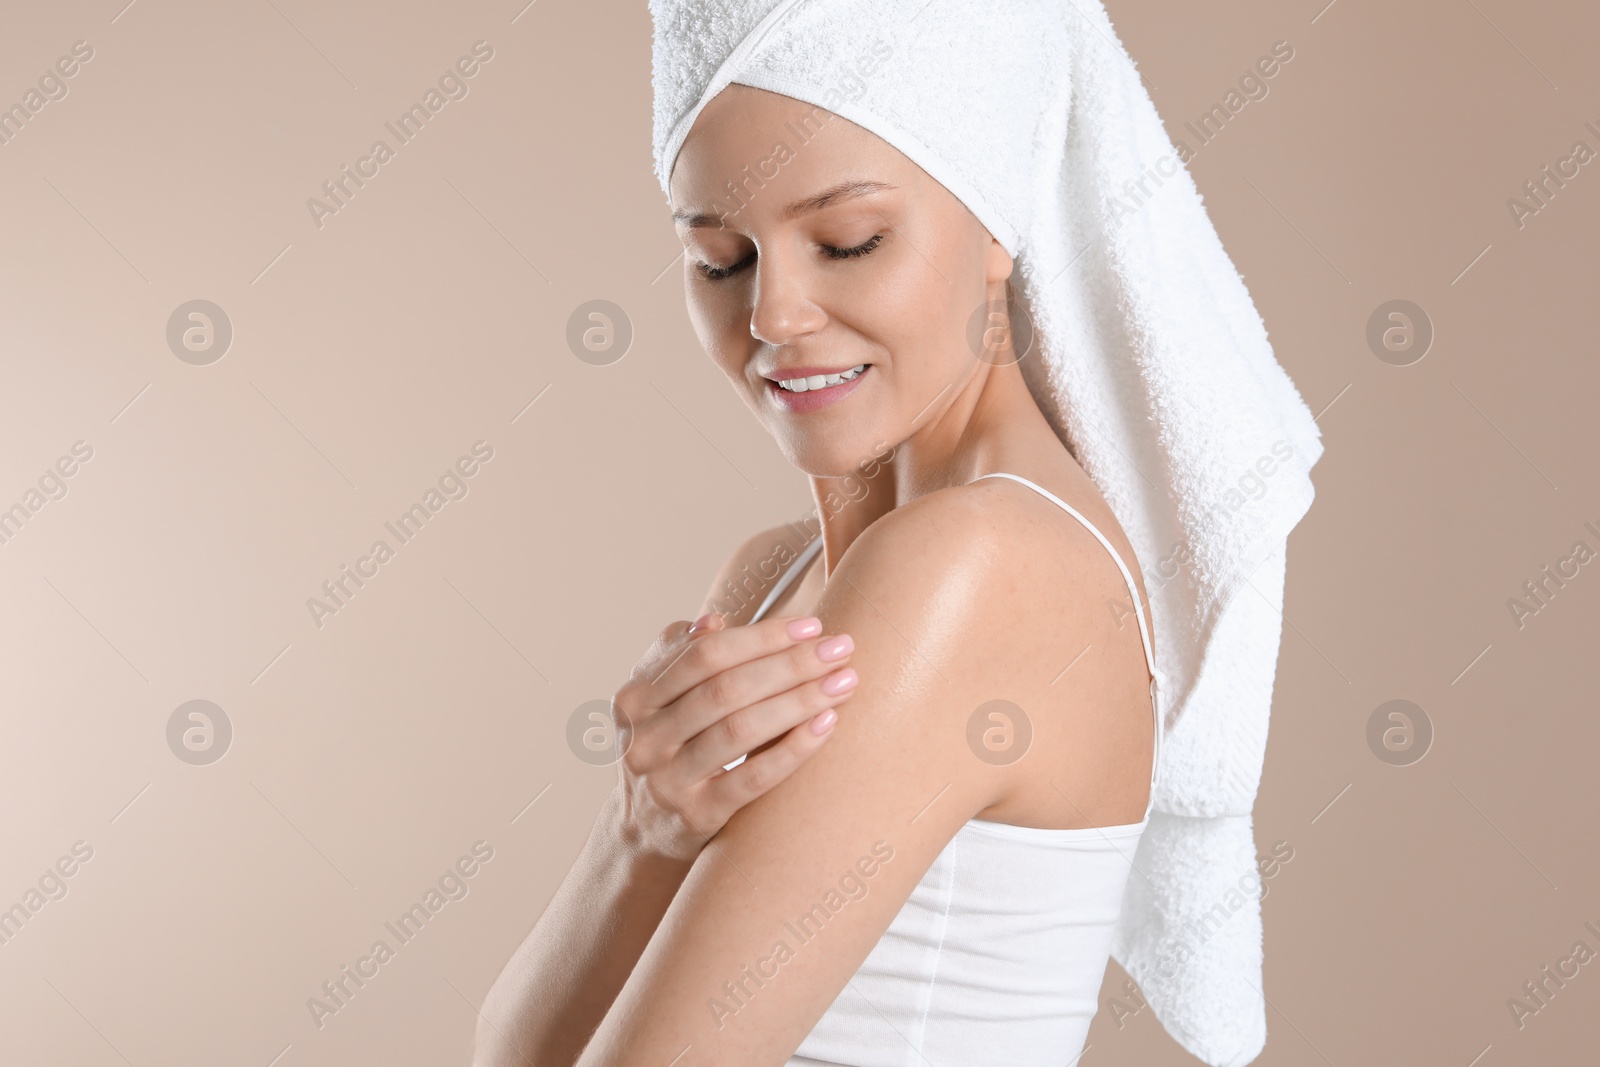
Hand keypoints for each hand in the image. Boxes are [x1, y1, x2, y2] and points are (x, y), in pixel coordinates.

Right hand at [608, 612, 856, 861]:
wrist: (646, 831)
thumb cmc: (669, 749)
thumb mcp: (660, 702)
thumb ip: (682, 657)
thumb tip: (715, 622)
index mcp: (634, 699)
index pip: (704, 655)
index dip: (761, 637)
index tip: (812, 626)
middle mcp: (644, 739)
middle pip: (726, 689)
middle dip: (790, 664)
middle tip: (840, 648)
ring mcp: (668, 781)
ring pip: (741, 729)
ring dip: (800, 700)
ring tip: (844, 681)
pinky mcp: (696, 816)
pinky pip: (753, 778)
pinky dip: (794, 748)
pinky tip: (827, 724)